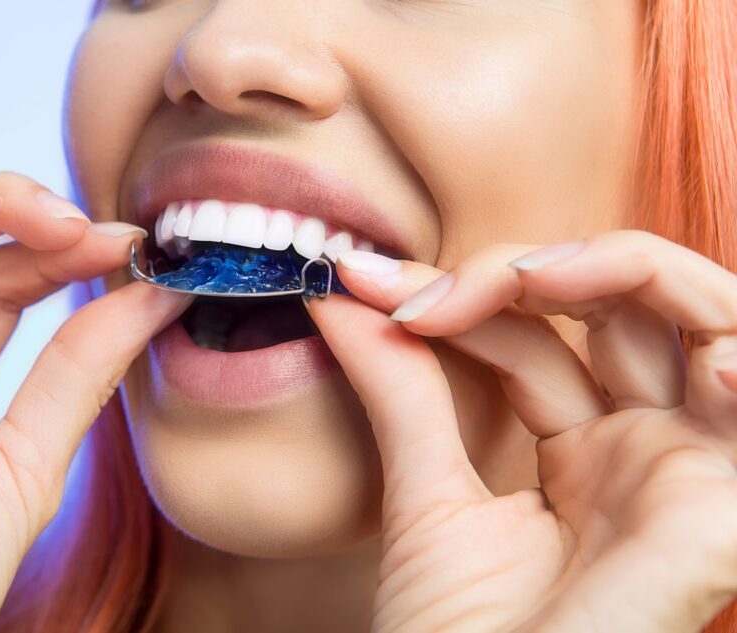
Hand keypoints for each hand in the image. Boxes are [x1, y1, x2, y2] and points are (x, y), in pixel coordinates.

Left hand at [307, 230, 736, 632]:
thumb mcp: (425, 497)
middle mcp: (647, 455)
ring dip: (619, 271)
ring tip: (523, 279)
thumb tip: (343, 294)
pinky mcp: (723, 516)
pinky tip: (689, 343)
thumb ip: (401, 390)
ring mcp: (690, 478)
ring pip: (704, 320)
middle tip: (432, 291)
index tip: (361, 282)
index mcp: (586, 455)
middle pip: (622, 307)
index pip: (538, 336)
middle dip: (528, 271)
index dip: (459, 296)